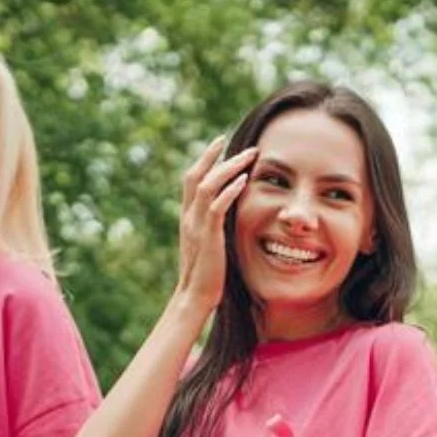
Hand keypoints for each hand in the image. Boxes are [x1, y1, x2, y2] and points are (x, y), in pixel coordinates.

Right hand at [175, 136, 256, 317]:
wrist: (194, 296)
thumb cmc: (205, 275)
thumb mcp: (208, 245)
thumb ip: (213, 227)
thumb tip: (226, 216)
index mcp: (187, 218)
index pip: (191, 180)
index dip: (205, 159)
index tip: (220, 144)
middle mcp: (188, 217)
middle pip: (195, 175)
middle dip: (213, 155)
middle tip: (233, 140)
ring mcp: (196, 226)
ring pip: (207, 186)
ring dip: (228, 168)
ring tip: (248, 156)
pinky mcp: (208, 237)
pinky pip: (217, 207)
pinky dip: (230, 191)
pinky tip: (244, 181)